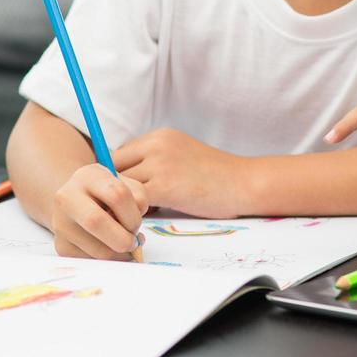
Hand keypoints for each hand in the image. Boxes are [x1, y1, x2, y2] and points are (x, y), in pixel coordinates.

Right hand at [51, 163, 147, 259]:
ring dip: (119, 253)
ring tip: (123, 243)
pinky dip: (108, 259)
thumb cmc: (107, 193)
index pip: (117, 195)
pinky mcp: (62, 246)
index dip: (133, 215)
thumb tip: (135, 235)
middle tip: (134, 242)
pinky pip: (92, 261)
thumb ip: (138, 201)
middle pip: (96, 222)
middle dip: (123, 239)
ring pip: (97, 249)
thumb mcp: (125, 184)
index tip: (136, 224)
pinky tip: (109, 247)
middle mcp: (67, 198)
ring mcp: (61, 223)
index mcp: (87, 176)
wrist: (77, 201)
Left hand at [113, 128, 247, 218]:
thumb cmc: (215, 176)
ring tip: (132, 215)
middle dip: (113, 189)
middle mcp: (155, 145)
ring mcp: (159, 164)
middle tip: (118, 208)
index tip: (119, 194)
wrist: (243, 182)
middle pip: (112, 166)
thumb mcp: (181, 155)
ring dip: (122, 202)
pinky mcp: (165, 186)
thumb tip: (127, 182)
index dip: (115, 177)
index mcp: (159, 137)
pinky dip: (133, 212)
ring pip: (120, 185)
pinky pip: (133, 201)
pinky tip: (145, 219)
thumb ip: (155, 162)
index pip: (118, 154)